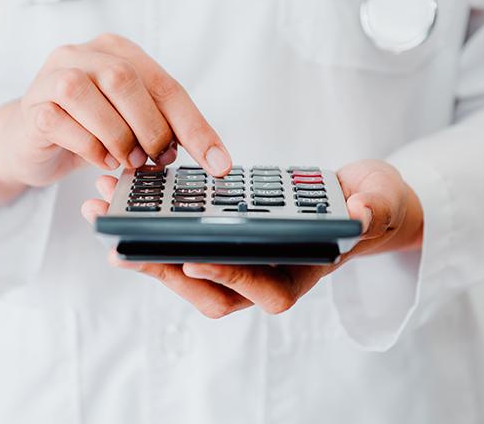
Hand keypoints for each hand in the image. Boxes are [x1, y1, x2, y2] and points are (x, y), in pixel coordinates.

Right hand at [0, 33, 231, 205]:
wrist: (29, 141)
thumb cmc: (87, 129)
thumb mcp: (130, 123)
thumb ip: (163, 127)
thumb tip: (211, 157)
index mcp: (118, 52)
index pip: (165, 85)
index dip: (194, 126)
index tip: (217, 162)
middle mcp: (83, 54)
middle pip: (124, 79)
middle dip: (150, 127)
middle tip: (157, 159)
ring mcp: (52, 77)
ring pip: (86, 93)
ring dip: (117, 136)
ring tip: (129, 163)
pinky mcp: (32, 106)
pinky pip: (59, 121)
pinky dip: (88, 147)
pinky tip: (100, 161)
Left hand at [82, 160, 422, 317]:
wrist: (356, 199)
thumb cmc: (370, 207)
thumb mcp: (379, 204)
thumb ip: (371, 210)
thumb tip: (360, 212)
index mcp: (296, 276)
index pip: (259, 287)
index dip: (229, 276)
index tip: (195, 260)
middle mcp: (261, 276)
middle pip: (205, 285)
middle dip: (161, 266)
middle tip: (119, 243)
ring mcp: (237, 260)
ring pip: (182, 264)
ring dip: (140, 243)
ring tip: (104, 209)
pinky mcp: (220, 239)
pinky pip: (179, 239)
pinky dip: (149, 223)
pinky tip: (124, 196)